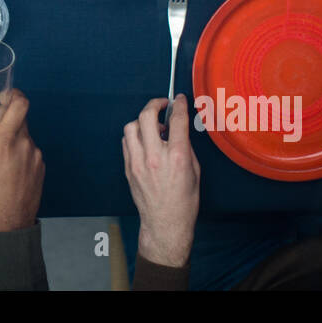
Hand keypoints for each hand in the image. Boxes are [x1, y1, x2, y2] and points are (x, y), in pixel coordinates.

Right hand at [0, 89, 43, 232]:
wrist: (8, 229)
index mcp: (6, 141)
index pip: (20, 104)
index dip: (13, 94)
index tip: (2, 96)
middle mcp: (25, 145)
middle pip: (19, 118)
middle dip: (3, 116)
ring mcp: (35, 158)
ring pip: (24, 135)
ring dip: (10, 135)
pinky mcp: (40, 169)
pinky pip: (29, 150)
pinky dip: (18, 150)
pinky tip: (5, 167)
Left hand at [123, 95, 199, 267]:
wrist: (165, 223)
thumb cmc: (184, 200)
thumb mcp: (195, 171)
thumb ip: (185, 147)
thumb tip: (178, 129)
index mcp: (177, 157)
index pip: (177, 120)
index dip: (179, 105)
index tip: (179, 99)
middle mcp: (155, 157)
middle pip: (147, 116)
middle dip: (155, 104)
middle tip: (162, 105)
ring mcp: (138, 162)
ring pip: (132, 127)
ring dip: (142, 121)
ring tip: (153, 126)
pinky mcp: (129, 168)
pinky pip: (127, 142)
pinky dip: (135, 136)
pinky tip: (144, 140)